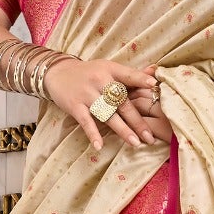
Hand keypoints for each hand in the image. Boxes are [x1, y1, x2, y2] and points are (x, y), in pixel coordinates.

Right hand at [44, 56, 168, 155]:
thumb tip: (155, 70)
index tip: (154, 85)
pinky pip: (85, 121)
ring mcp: (87, 94)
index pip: (128, 75)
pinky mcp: (75, 105)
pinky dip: (92, 133)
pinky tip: (99, 146)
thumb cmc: (90, 73)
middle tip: (149, 136)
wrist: (58, 73)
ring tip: (135, 143)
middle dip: (137, 120)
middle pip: (121, 102)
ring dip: (122, 129)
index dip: (141, 79)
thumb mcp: (108, 68)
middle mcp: (99, 81)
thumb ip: (131, 73)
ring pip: (107, 114)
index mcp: (110, 70)